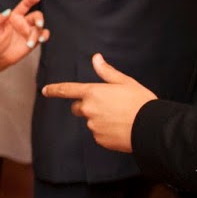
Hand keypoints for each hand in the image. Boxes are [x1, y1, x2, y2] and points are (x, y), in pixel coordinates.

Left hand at [0, 0, 48, 66]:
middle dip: (39, 19)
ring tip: (30, 43)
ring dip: (38, 34)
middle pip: (36, 16)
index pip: (24, 5)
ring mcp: (30, 31)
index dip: (31, 0)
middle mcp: (24, 22)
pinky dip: (45, 36)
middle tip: (38, 24)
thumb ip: (0, 19)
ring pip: (40, 27)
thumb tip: (7, 11)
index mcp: (15, 16)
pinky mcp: (34, 40)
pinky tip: (42, 39)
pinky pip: (43, 34)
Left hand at [42, 52, 156, 152]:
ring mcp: (93, 126)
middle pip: (78, 108)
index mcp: (93, 92)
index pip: (67, 90)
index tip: (45, 90)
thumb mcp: (125, 82)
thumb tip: (96, 58)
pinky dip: (106, 131)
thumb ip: (107, 72)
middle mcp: (88, 109)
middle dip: (86, 106)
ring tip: (120, 118)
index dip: (54, 90)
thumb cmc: (140, 102)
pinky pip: (99, 134)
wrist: (151, 127)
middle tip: (108, 106)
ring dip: (100, 119)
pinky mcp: (99, 139)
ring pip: (91, 121)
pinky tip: (120, 128)